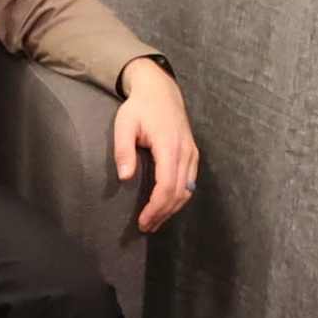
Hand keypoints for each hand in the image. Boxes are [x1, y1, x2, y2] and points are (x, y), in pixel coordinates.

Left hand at [111, 59, 199, 231]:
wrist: (161, 90)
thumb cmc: (139, 108)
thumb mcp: (124, 124)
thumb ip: (123, 150)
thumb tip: (125, 178)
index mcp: (169, 145)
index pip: (167, 186)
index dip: (156, 207)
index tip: (143, 221)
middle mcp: (186, 152)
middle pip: (179, 193)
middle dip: (163, 213)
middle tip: (146, 227)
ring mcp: (192, 153)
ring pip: (188, 190)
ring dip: (172, 209)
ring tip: (155, 221)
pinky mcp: (193, 154)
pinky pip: (190, 182)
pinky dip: (179, 198)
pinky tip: (166, 206)